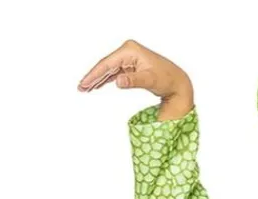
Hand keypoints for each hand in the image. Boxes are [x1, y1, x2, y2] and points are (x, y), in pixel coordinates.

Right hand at [77, 40, 192, 116]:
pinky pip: (114, 72)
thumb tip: (117, 82)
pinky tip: (97, 85)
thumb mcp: (150, 80)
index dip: (94, 74)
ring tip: (85, 88)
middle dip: (93, 76)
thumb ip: (133, 81)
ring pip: (108, 69)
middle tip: (80, 87)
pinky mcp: (130, 65)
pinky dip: (105, 79)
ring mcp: (128, 58)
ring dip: (97, 79)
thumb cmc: (166, 79)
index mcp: (130, 50)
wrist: (177, 82)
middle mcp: (128, 51)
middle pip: (105, 65)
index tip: (84, 83)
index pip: (108, 63)